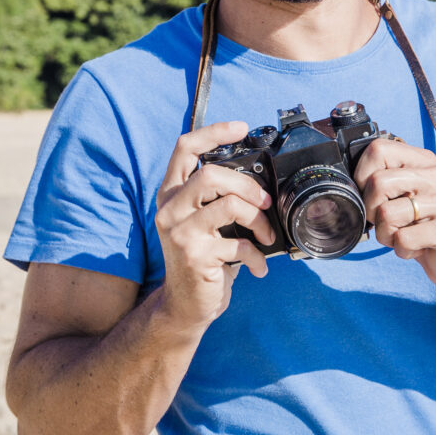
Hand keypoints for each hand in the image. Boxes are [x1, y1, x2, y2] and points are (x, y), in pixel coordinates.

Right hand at [154, 121, 275, 332]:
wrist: (184, 306)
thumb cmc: (202, 258)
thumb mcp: (201, 221)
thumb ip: (216, 197)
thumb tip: (257, 180)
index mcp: (171, 193)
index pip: (185, 147)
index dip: (213, 132)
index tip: (241, 128)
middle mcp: (169, 209)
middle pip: (211, 174)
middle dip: (247, 186)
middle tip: (264, 203)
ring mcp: (179, 233)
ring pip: (228, 205)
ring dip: (258, 220)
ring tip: (266, 235)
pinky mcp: (194, 256)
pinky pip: (238, 245)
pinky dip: (257, 256)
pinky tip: (259, 266)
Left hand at [355, 138, 435, 290]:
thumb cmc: (422, 226)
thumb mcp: (403, 196)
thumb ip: (382, 182)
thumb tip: (347, 182)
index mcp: (423, 161)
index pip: (378, 150)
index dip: (361, 175)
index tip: (368, 194)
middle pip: (378, 183)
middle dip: (371, 210)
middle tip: (386, 222)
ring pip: (387, 214)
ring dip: (386, 235)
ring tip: (403, 236)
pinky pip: (404, 239)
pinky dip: (401, 250)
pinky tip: (416, 248)